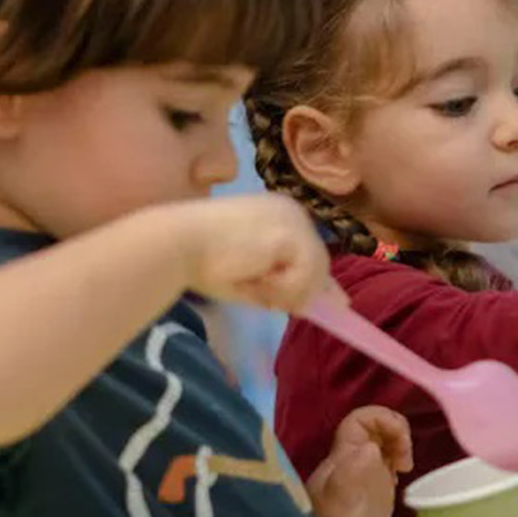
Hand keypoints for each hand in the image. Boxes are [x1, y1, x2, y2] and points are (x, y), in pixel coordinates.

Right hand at [175, 193, 343, 312]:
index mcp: (279, 214)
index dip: (321, 278)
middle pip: (320, 260)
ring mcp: (294, 220)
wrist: (179, 243)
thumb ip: (279, 286)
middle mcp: (292, 211)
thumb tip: (307, 305)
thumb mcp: (249, 274)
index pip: (311, 249)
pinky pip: (303, 277)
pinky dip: (283, 290)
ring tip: (254, 288)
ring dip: (287, 292)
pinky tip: (256, 282)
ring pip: (314, 272)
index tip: (338, 303)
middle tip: (284, 307)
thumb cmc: (201, 259)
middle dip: (308, 291)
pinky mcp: (291, 234)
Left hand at [307, 406, 412, 516]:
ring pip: (382, 441)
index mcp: (340, 455)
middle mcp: (349, 458)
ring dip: (400, 445)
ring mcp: (361, 472)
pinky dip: (399, 459)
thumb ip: (351, 473)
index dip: (382, 419)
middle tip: (405, 457)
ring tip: (405, 466)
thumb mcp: (342, 499)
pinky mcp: (372, 487)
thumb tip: (370, 449)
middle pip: (374, 426)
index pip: (359, 419)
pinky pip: (387, 460)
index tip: (400, 441)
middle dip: (396, 432)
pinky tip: (401, 475)